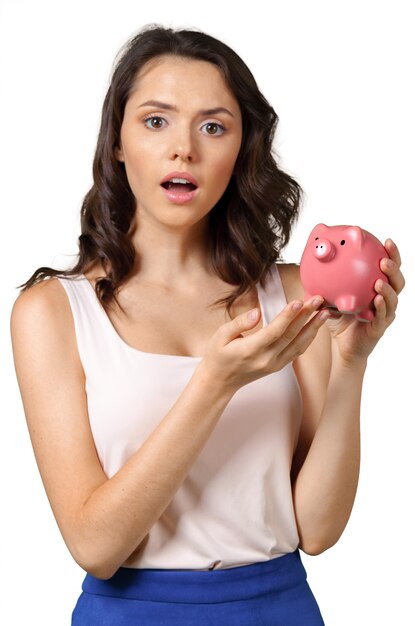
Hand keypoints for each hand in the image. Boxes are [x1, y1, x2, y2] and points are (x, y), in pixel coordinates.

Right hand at [199, 295, 329, 392]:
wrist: (219, 382)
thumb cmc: (218, 355)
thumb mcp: (220, 335)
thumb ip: (239, 323)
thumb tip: (257, 313)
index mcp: (250, 350)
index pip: (273, 331)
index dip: (287, 316)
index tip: (298, 301)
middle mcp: (266, 359)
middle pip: (291, 336)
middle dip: (306, 316)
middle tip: (318, 300)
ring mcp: (274, 364)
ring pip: (298, 345)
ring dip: (313, 328)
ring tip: (325, 312)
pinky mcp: (279, 366)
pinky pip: (297, 351)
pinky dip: (308, 338)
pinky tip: (316, 326)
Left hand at [323, 238, 404, 365]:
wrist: (342, 345)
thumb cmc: (340, 320)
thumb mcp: (330, 298)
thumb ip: (325, 283)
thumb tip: (312, 265)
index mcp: (377, 288)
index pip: (388, 268)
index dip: (391, 255)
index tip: (387, 241)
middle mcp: (385, 299)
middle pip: (397, 281)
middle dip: (394, 269)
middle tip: (384, 261)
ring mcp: (385, 313)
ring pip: (393, 298)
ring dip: (387, 288)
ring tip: (379, 282)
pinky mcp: (380, 327)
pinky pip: (383, 316)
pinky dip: (381, 307)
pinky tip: (376, 299)